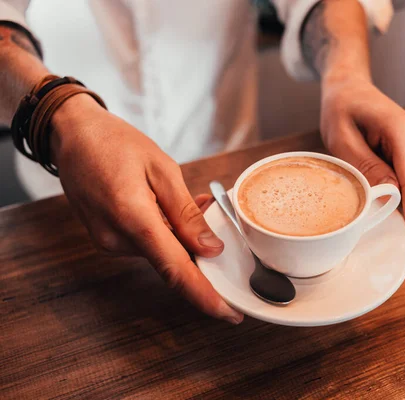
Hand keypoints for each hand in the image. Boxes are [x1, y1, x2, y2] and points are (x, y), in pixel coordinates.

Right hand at [50, 94, 242, 323]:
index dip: (205, 296)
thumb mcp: (162, 169)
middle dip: (200, 248)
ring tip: (195, 200)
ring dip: (183, 235)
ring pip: (161, 251)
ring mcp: (109, 242)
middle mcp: (117, 239)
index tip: (229, 313)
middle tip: (217, 216)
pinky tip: (170, 206)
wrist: (72, 135)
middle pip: (172, 261)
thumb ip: (186, 214)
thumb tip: (211, 249)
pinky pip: (147, 244)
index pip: (176, 270)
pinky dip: (165, 231)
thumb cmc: (116, 143)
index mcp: (133, 219)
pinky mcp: (107, 239)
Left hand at [320, 76, 404, 257]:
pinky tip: (378, 192)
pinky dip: (394, 193)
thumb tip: (388, 196)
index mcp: (401, 131)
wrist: (350, 87)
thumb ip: (365, 166)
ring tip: (369, 193)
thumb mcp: (342, 138)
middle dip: (404, 216)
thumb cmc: (342, 108)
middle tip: (382, 232)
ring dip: (396, 202)